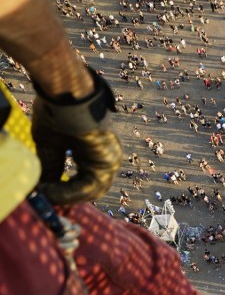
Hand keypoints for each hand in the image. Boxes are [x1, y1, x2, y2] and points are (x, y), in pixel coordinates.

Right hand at [31, 72, 121, 204]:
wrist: (68, 94)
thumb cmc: (59, 113)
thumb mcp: (51, 146)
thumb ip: (53, 167)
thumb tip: (45, 187)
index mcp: (96, 153)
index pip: (86, 183)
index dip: (65, 193)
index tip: (45, 195)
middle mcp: (107, 158)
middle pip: (92, 190)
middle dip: (67, 197)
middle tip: (46, 200)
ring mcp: (110, 159)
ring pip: (93, 190)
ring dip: (66, 196)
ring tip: (45, 194)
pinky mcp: (108, 159)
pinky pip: (91, 185)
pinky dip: (70, 191)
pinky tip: (51, 190)